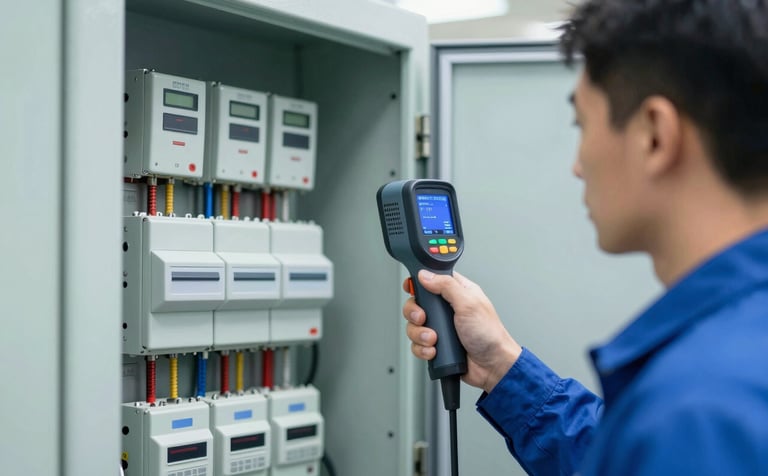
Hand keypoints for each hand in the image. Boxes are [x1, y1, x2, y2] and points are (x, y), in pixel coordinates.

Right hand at [403, 270, 522, 392]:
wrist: (492, 366)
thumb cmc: (490, 334)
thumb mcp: (469, 304)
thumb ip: (446, 286)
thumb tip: (426, 275)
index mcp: (457, 292)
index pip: (432, 279)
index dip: (418, 282)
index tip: (410, 288)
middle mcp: (447, 309)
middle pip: (416, 303)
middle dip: (415, 313)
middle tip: (423, 318)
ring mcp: (440, 328)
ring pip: (414, 326)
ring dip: (419, 334)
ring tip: (433, 339)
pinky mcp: (436, 345)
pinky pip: (417, 344)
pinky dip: (422, 348)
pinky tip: (434, 350)